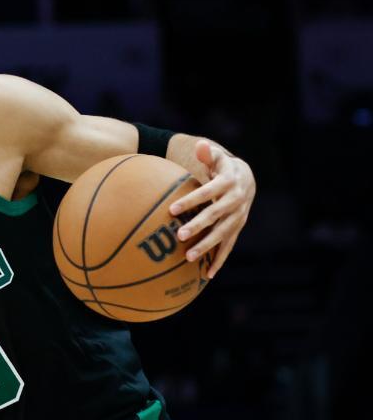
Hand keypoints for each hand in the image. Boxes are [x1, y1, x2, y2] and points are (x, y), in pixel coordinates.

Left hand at [169, 139, 254, 278]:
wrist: (247, 179)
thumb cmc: (222, 167)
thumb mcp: (217, 158)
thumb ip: (207, 153)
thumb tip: (201, 145)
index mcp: (229, 183)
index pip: (208, 191)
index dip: (191, 200)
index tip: (172, 209)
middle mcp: (236, 201)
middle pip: (216, 215)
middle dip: (198, 226)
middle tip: (179, 236)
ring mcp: (239, 217)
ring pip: (223, 233)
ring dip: (207, 246)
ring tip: (188, 257)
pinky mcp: (237, 228)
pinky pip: (229, 246)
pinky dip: (219, 260)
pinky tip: (207, 274)